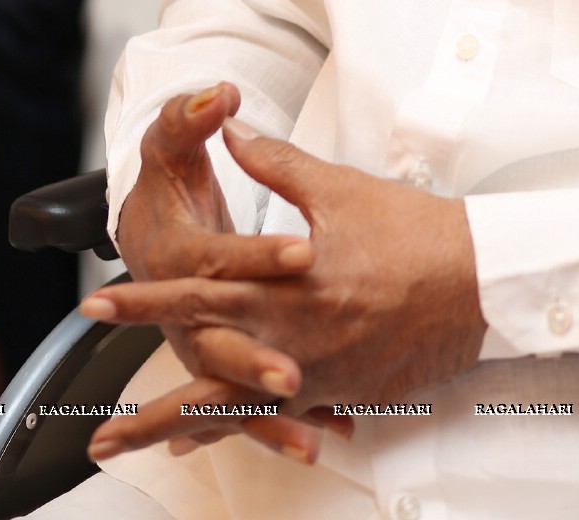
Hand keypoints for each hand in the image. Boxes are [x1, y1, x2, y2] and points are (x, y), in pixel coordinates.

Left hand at [84, 122, 486, 462]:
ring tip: (141, 448)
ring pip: (238, 411)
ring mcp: (318, 373)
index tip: (98, 303)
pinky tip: (213, 441)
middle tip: (98, 429)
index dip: (144, 300)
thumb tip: (232, 129)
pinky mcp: (343, 391)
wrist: (480, 281)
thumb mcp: (337, 187)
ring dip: (182, 432)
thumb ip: (276, 163)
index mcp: (286, 283)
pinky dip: (244, 430)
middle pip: (205, 373)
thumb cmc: (414, 231)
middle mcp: (293, 337)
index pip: (199, 293)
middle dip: (148, 404)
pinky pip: (281, 417)